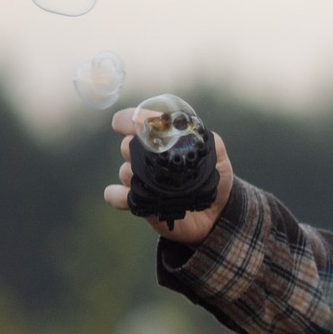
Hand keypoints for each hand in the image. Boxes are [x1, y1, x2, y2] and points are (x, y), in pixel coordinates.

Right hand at [103, 109, 234, 244]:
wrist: (215, 213)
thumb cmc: (214, 179)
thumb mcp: (217, 157)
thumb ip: (209, 141)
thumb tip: (194, 130)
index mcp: (163, 142)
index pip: (139, 123)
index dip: (130, 119)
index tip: (128, 124)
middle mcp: (148, 158)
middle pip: (126, 146)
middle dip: (134, 149)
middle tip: (157, 162)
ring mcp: (141, 180)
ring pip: (124, 170)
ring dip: (134, 176)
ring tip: (159, 187)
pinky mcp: (138, 201)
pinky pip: (115, 195)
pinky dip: (117, 195)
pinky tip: (128, 196)